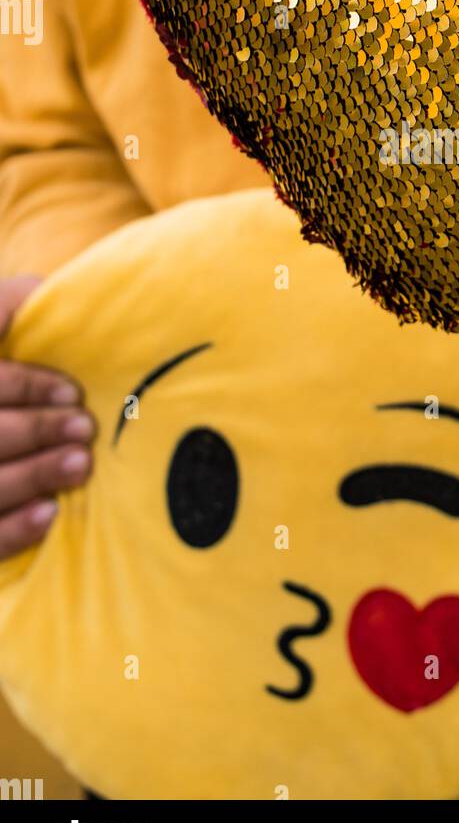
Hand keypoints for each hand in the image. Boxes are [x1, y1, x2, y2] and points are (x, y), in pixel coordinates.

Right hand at [0, 277, 92, 559]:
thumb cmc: (5, 366)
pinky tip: (49, 515)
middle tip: (86, 428)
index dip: (28, 387)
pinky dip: (14, 529)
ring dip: (34, 475)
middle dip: (37, 431)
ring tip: (82, 464)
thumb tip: (41, 293)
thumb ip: (9, 306)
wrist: (10, 429)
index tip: (74, 392)